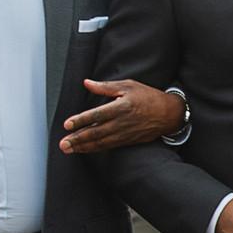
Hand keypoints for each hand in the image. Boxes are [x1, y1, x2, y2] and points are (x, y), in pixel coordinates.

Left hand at [63, 81, 185, 152]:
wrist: (168, 114)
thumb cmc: (148, 97)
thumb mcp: (128, 86)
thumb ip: (105, 87)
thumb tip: (87, 83)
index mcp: (122, 106)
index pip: (97, 114)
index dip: (81, 120)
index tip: (67, 124)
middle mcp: (122, 122)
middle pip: (96, 132)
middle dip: (78, 139)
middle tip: (63, 144)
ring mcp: (124, 134)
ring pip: (100, 142)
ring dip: (83, 146)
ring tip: (68, 149)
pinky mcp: (127, 141)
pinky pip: (108, 146)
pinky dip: (94, 148)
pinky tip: (84, 149)